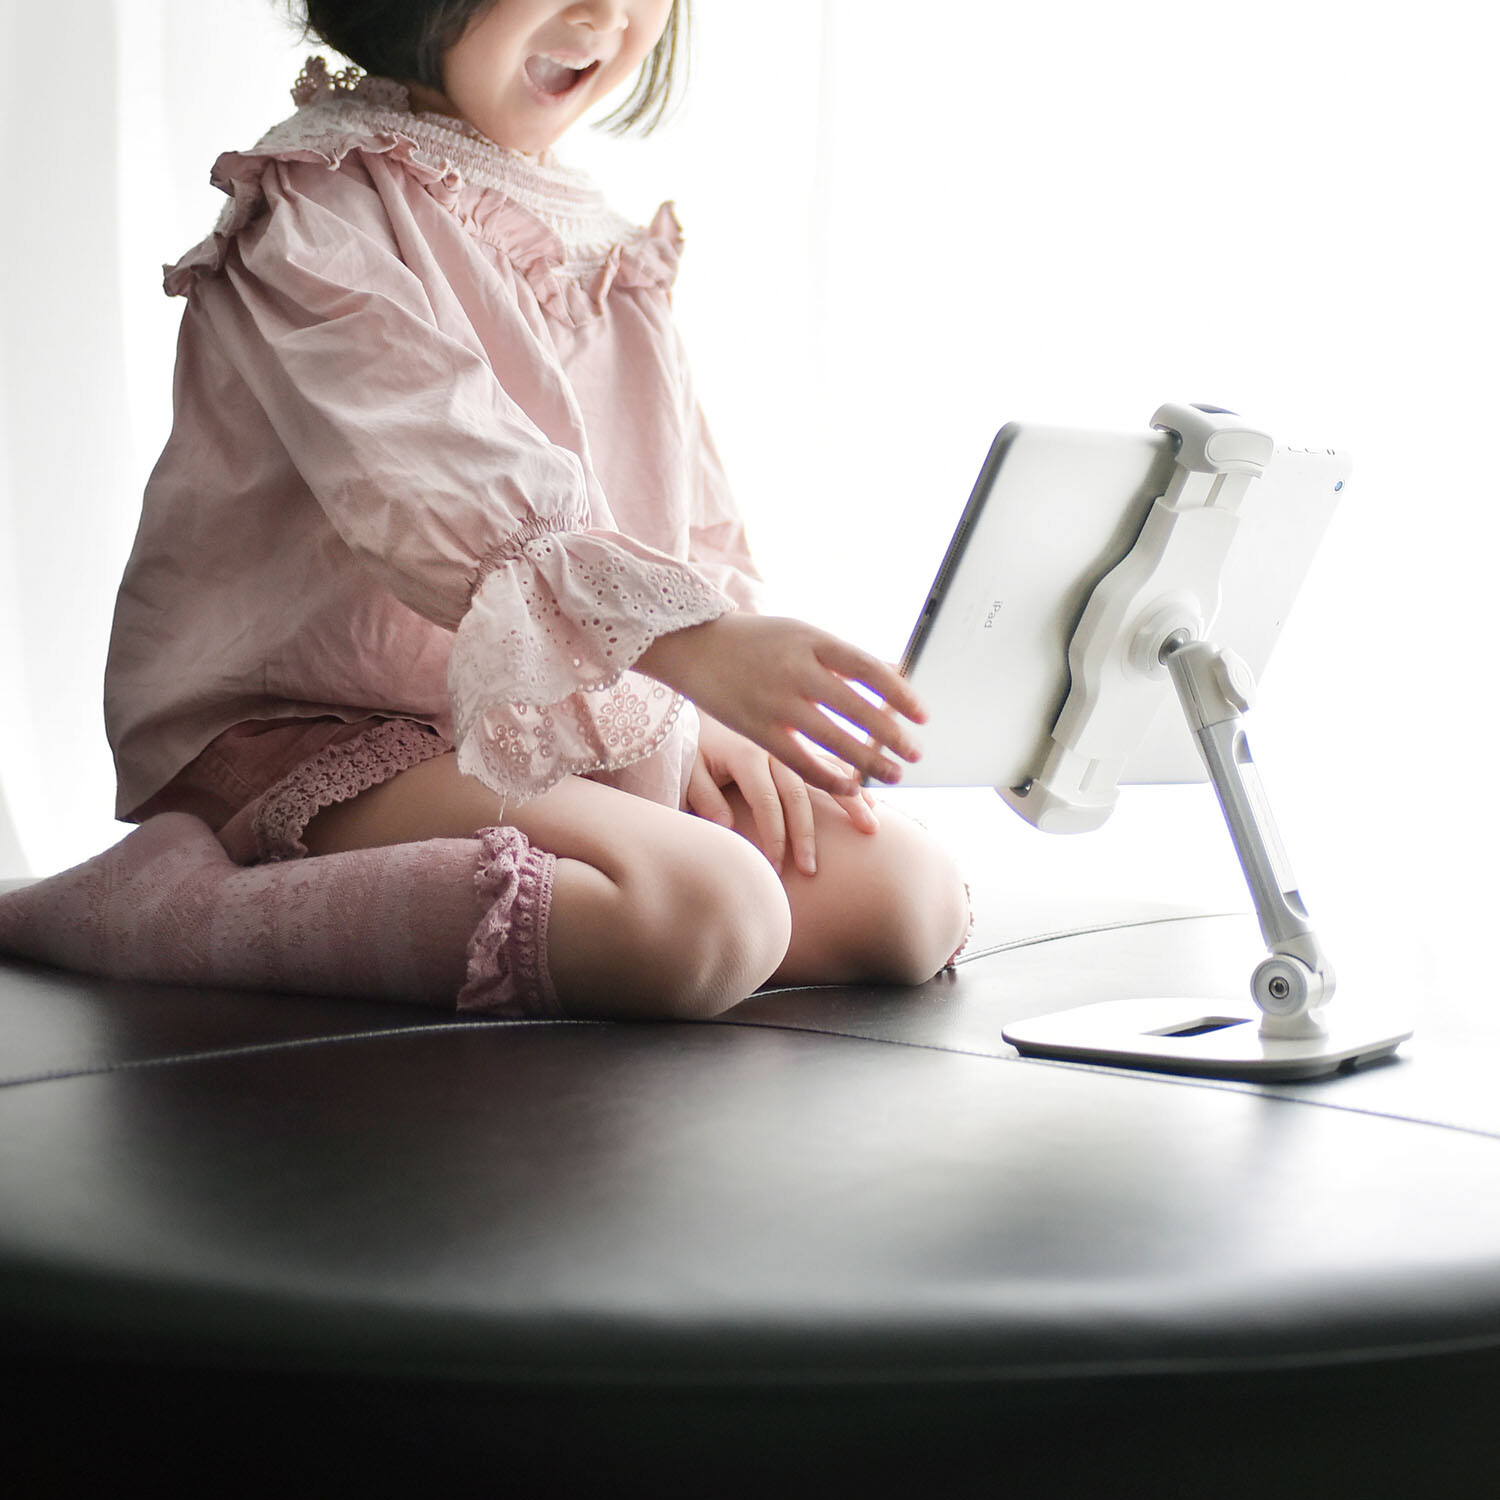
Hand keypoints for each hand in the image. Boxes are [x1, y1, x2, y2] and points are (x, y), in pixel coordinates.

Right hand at [636, 613, 925, 798]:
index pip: (868, 669)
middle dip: (891, 735)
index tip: (923, 717)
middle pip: (857, 708)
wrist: (693, 644)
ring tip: (893, 775)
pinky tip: (849, 788)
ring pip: (833, 739)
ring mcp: (774, 701)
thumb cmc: (758, 641)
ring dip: (868, 762)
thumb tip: (896, 673)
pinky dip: (828, 777)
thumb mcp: (801, 634)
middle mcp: (795, 669)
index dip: (901, 695)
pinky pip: (799, 761)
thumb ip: (842, 658)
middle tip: (915, 754)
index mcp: (812, 640)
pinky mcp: (755, 729)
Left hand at [688, 712, 878, 875]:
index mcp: (746, 753)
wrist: (706, 697)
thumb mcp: (689, 767)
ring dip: (850, 802)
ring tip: (871, 829)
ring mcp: (795, 739)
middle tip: (812, 869)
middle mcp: (776, 745)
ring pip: (829, 773)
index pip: (765, 803)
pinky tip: (872, 800)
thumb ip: (704, 796)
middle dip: (806, 835)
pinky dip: (855, 779)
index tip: (775, 870)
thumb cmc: (696, 744)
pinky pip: (835, 759)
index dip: (772, 838)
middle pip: (799, 795)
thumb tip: (726, 827)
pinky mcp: (804, 737)